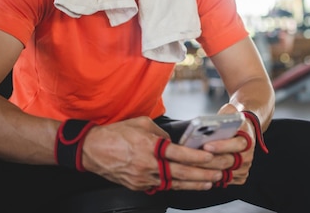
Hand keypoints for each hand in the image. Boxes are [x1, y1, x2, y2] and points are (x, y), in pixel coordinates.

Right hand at [80, 116, 223, 190]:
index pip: (178, 153)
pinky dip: (176, 186)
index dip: (196, 157)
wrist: (92, 150)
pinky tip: (188, 185)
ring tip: (209, 182)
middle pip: (180, 172)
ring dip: (193, 184)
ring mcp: (143, 177)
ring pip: (173, 183)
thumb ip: (160, 132)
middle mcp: (148, 164)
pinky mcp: (138, 185)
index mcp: (149, 146)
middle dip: (201, 174)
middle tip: (217, 173)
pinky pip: (161, 186)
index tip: (210, 157)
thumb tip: (173, 140)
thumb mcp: (141, 123)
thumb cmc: (116, 133)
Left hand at [195, 105, 255, 184]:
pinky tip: (197, 172)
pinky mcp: (239, 177)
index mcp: (247, 139)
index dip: (221, 146)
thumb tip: (211, 121)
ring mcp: (243, 168)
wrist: (245, 131)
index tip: (206, 145)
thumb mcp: (231, 112)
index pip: (236, 144)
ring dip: (204, 170)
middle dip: (207, 160)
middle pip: (225, 161)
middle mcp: (247, 155)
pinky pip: (223, 181)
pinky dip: (209, 178)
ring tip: (189, 165)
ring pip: (222, 173)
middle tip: (190, 157)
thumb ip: (224, 114)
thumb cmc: (234, 122)